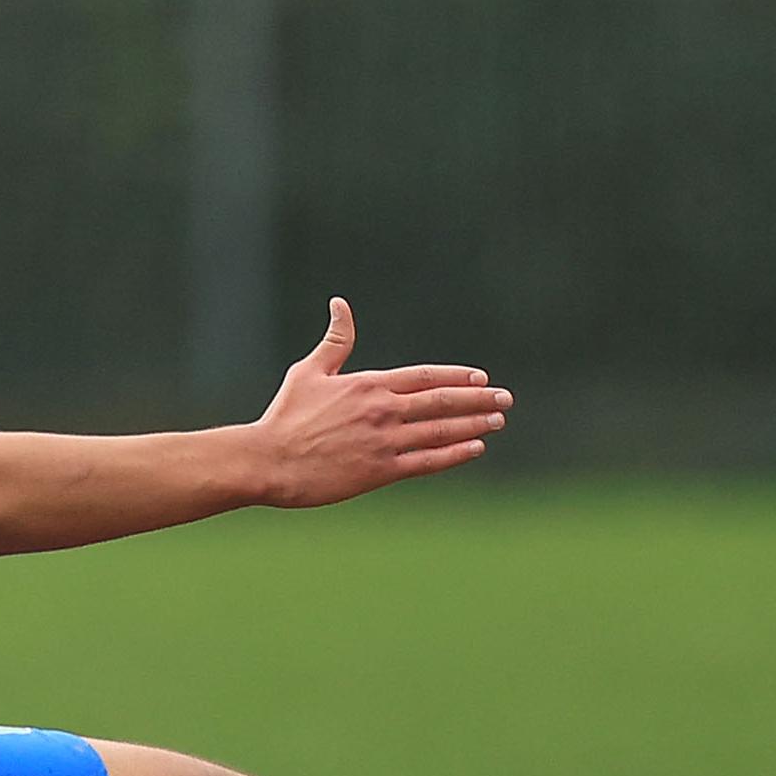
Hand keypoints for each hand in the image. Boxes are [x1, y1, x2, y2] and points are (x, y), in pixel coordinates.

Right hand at [250, 297, 510, 508]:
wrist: (269, 460)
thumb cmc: (285, 416)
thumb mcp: (308, 372)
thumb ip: (335, 341)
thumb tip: (340, 304)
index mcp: (368, 385)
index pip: (424, 377)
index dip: (456, 377)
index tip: (481, 377)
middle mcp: (382, 410)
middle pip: (441, 401)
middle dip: (478, 399)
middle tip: (505, 398)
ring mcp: (384, 441)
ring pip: (440, 430)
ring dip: (474, 424)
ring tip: (498, 420)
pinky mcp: (380, 471)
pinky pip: (427, 461)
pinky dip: (454, 453)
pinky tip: (475, 448)